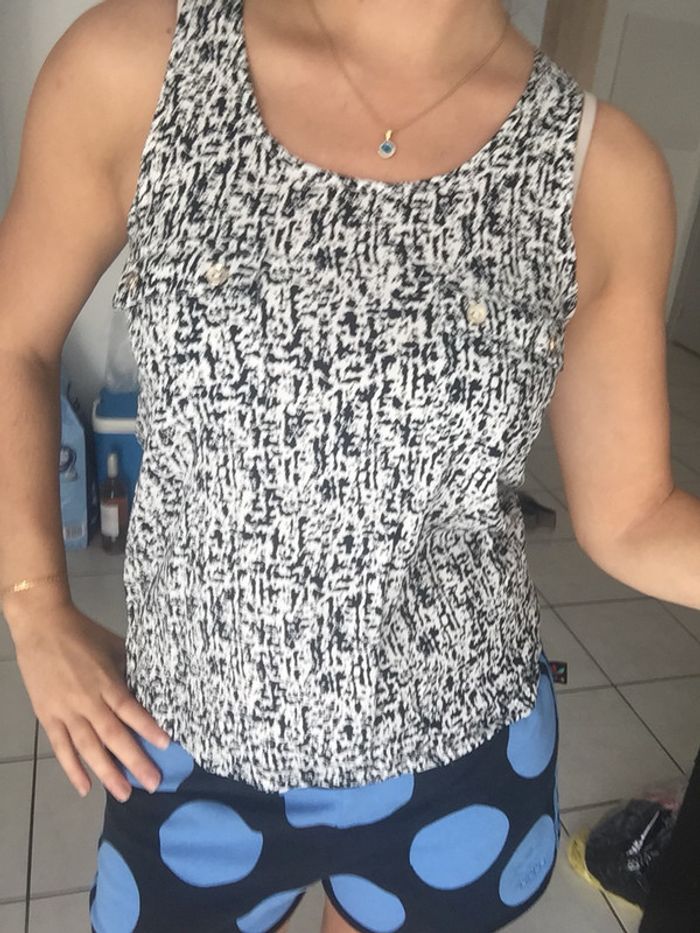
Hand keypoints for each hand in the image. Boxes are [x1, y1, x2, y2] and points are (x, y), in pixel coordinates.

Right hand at [12, 602, 171, 801]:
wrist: (42, 627)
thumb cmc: (84, 634)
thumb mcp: (115, 646)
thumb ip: (130, 670)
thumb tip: (152, 688)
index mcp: (106, 681)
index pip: (130, 710)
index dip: (148, 728)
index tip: (165, 745)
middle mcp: (87, 701)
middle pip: (113, 736)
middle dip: (134, 761)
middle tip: (152, 783)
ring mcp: (65, 711)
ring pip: (88, 748)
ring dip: (107, 773)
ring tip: (124, 793)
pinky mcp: (48, 717)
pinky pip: (61, 748)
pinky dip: (73, 769)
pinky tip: (86, 788)